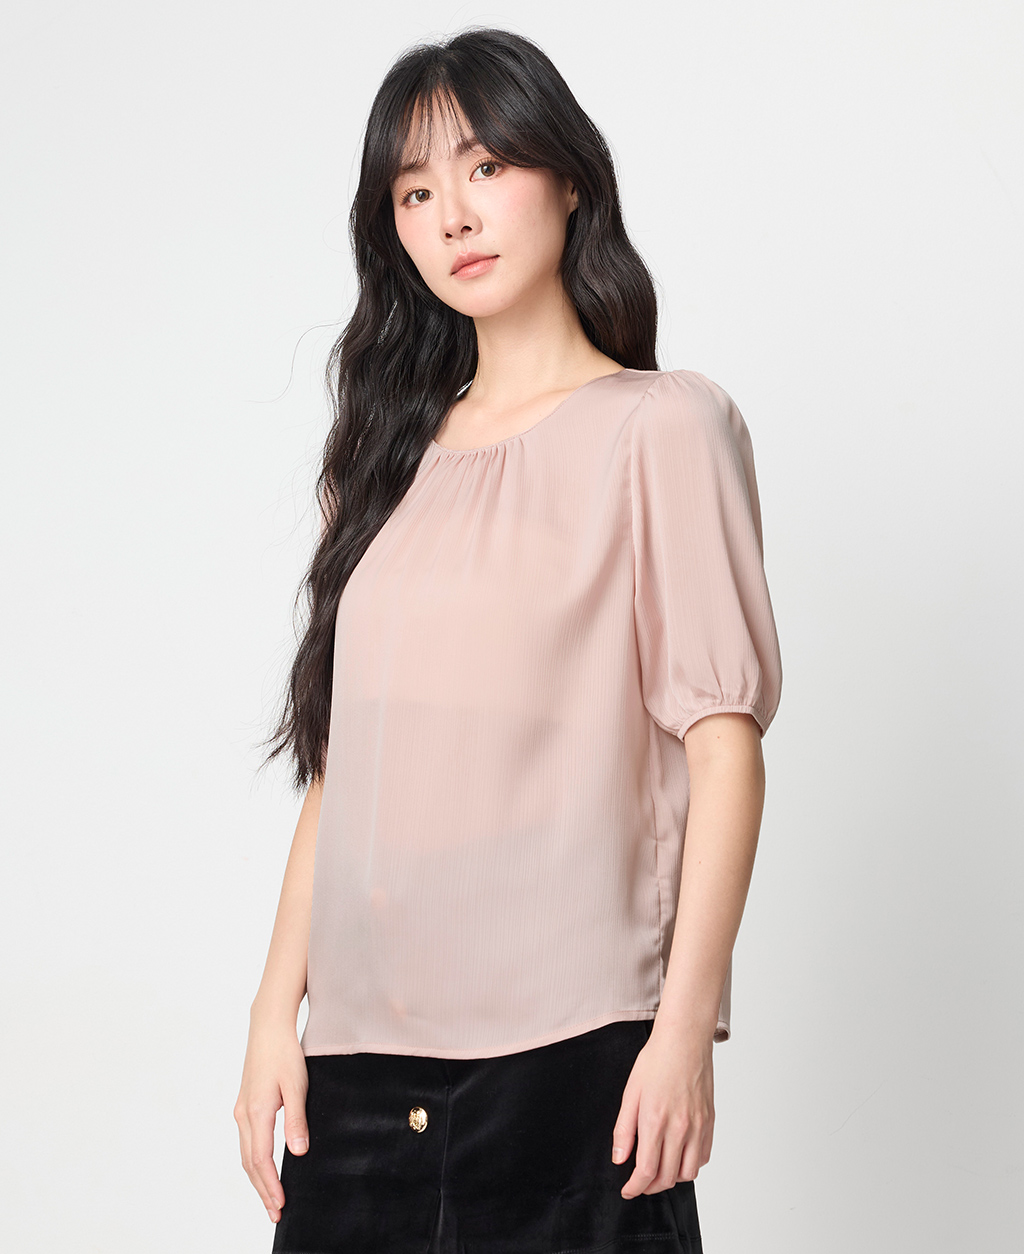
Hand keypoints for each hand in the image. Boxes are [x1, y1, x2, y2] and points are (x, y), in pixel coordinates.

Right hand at [233, 1016, 309, 1223]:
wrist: (268, 1028)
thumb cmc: (285, 1053)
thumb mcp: (297, 1085)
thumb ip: (296, 1120)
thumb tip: (298, 1154)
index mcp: (256, 1113)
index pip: (261, 1160)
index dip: (271, 1186)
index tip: (281, 1205)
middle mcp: (243, 1115)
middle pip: (250, 1163)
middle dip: (262, 1190)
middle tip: (275, 1214)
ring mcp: (241, 1111)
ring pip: (246, 1154)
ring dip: (257, 1179)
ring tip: (270, 1199)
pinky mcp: (245, 1105)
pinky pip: (247, 1142)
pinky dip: (254, 1162)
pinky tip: (264, 1169)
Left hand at [611, 1021, 714, 1197]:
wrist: (684, 1040)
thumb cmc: (656, 1061)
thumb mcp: (630, 1093)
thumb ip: (624, 1130)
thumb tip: (619, 1159)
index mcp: (655, 1120)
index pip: (647, 1170)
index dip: (635, 1187)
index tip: (628, 1190)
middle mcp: (680, 1128)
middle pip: (667, 1177)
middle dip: (650, 1186)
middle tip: (640, 1182)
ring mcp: (698, 1126)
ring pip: (688, 1173)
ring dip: (672, 1178)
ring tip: (659, 1169)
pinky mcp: (710, 1122)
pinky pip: (703, 1157)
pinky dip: (690, 1164)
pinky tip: (678, 1155)